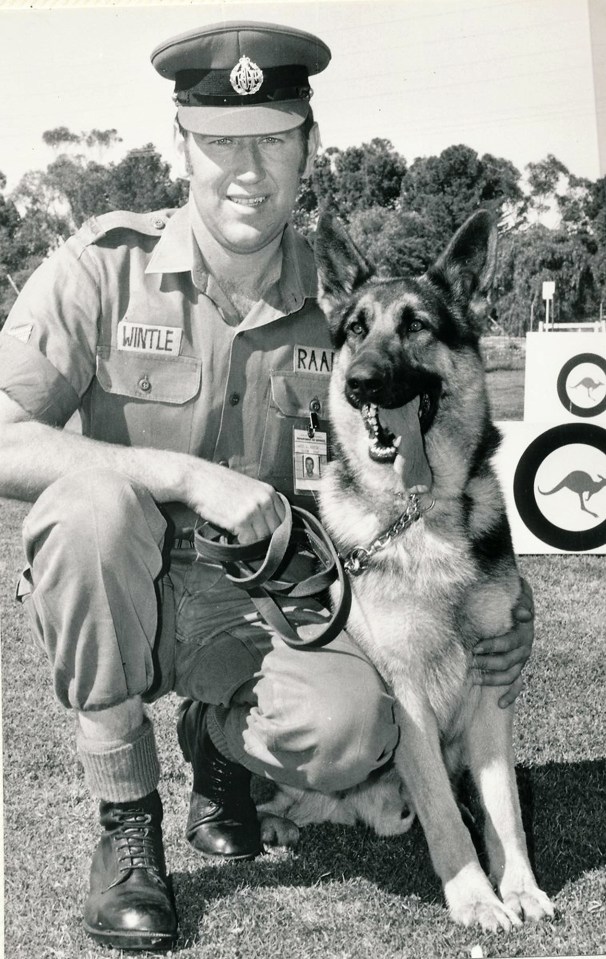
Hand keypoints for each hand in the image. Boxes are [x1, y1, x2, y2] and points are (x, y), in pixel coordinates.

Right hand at [185, 460, 285, 544]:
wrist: (195, 479)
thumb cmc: (216, 483)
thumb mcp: (246, 487)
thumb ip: (259, 502)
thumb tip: (266, 522)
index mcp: (268, 491)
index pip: (283, 518)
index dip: (275, 530)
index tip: (267, 535)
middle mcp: (264, 500)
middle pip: (275, 531)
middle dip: (264, 538)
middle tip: (252, 539)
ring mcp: (253, 511)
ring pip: (262, 538)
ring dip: (252, 541)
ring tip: (241, 537)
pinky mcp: (240, 521)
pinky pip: (248, 541)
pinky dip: (241, 543)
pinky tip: (233, 536)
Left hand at [472, 578, 533, 707]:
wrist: (516, 602)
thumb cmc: (510, 597)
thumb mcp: (518, 593)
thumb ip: (521, 601)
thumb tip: (523, 615)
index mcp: (523, 632)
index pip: (509, 642)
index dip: (493, 646)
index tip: (475, 647)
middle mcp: (524, 648)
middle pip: (507, 662)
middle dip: (486, 663)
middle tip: (468, 662)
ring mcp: (521, 659)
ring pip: (510, 675)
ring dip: (492, 679)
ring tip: (473, 678)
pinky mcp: (518, 667)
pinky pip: (517, 686)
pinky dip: (510, 695)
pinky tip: (499, 703)